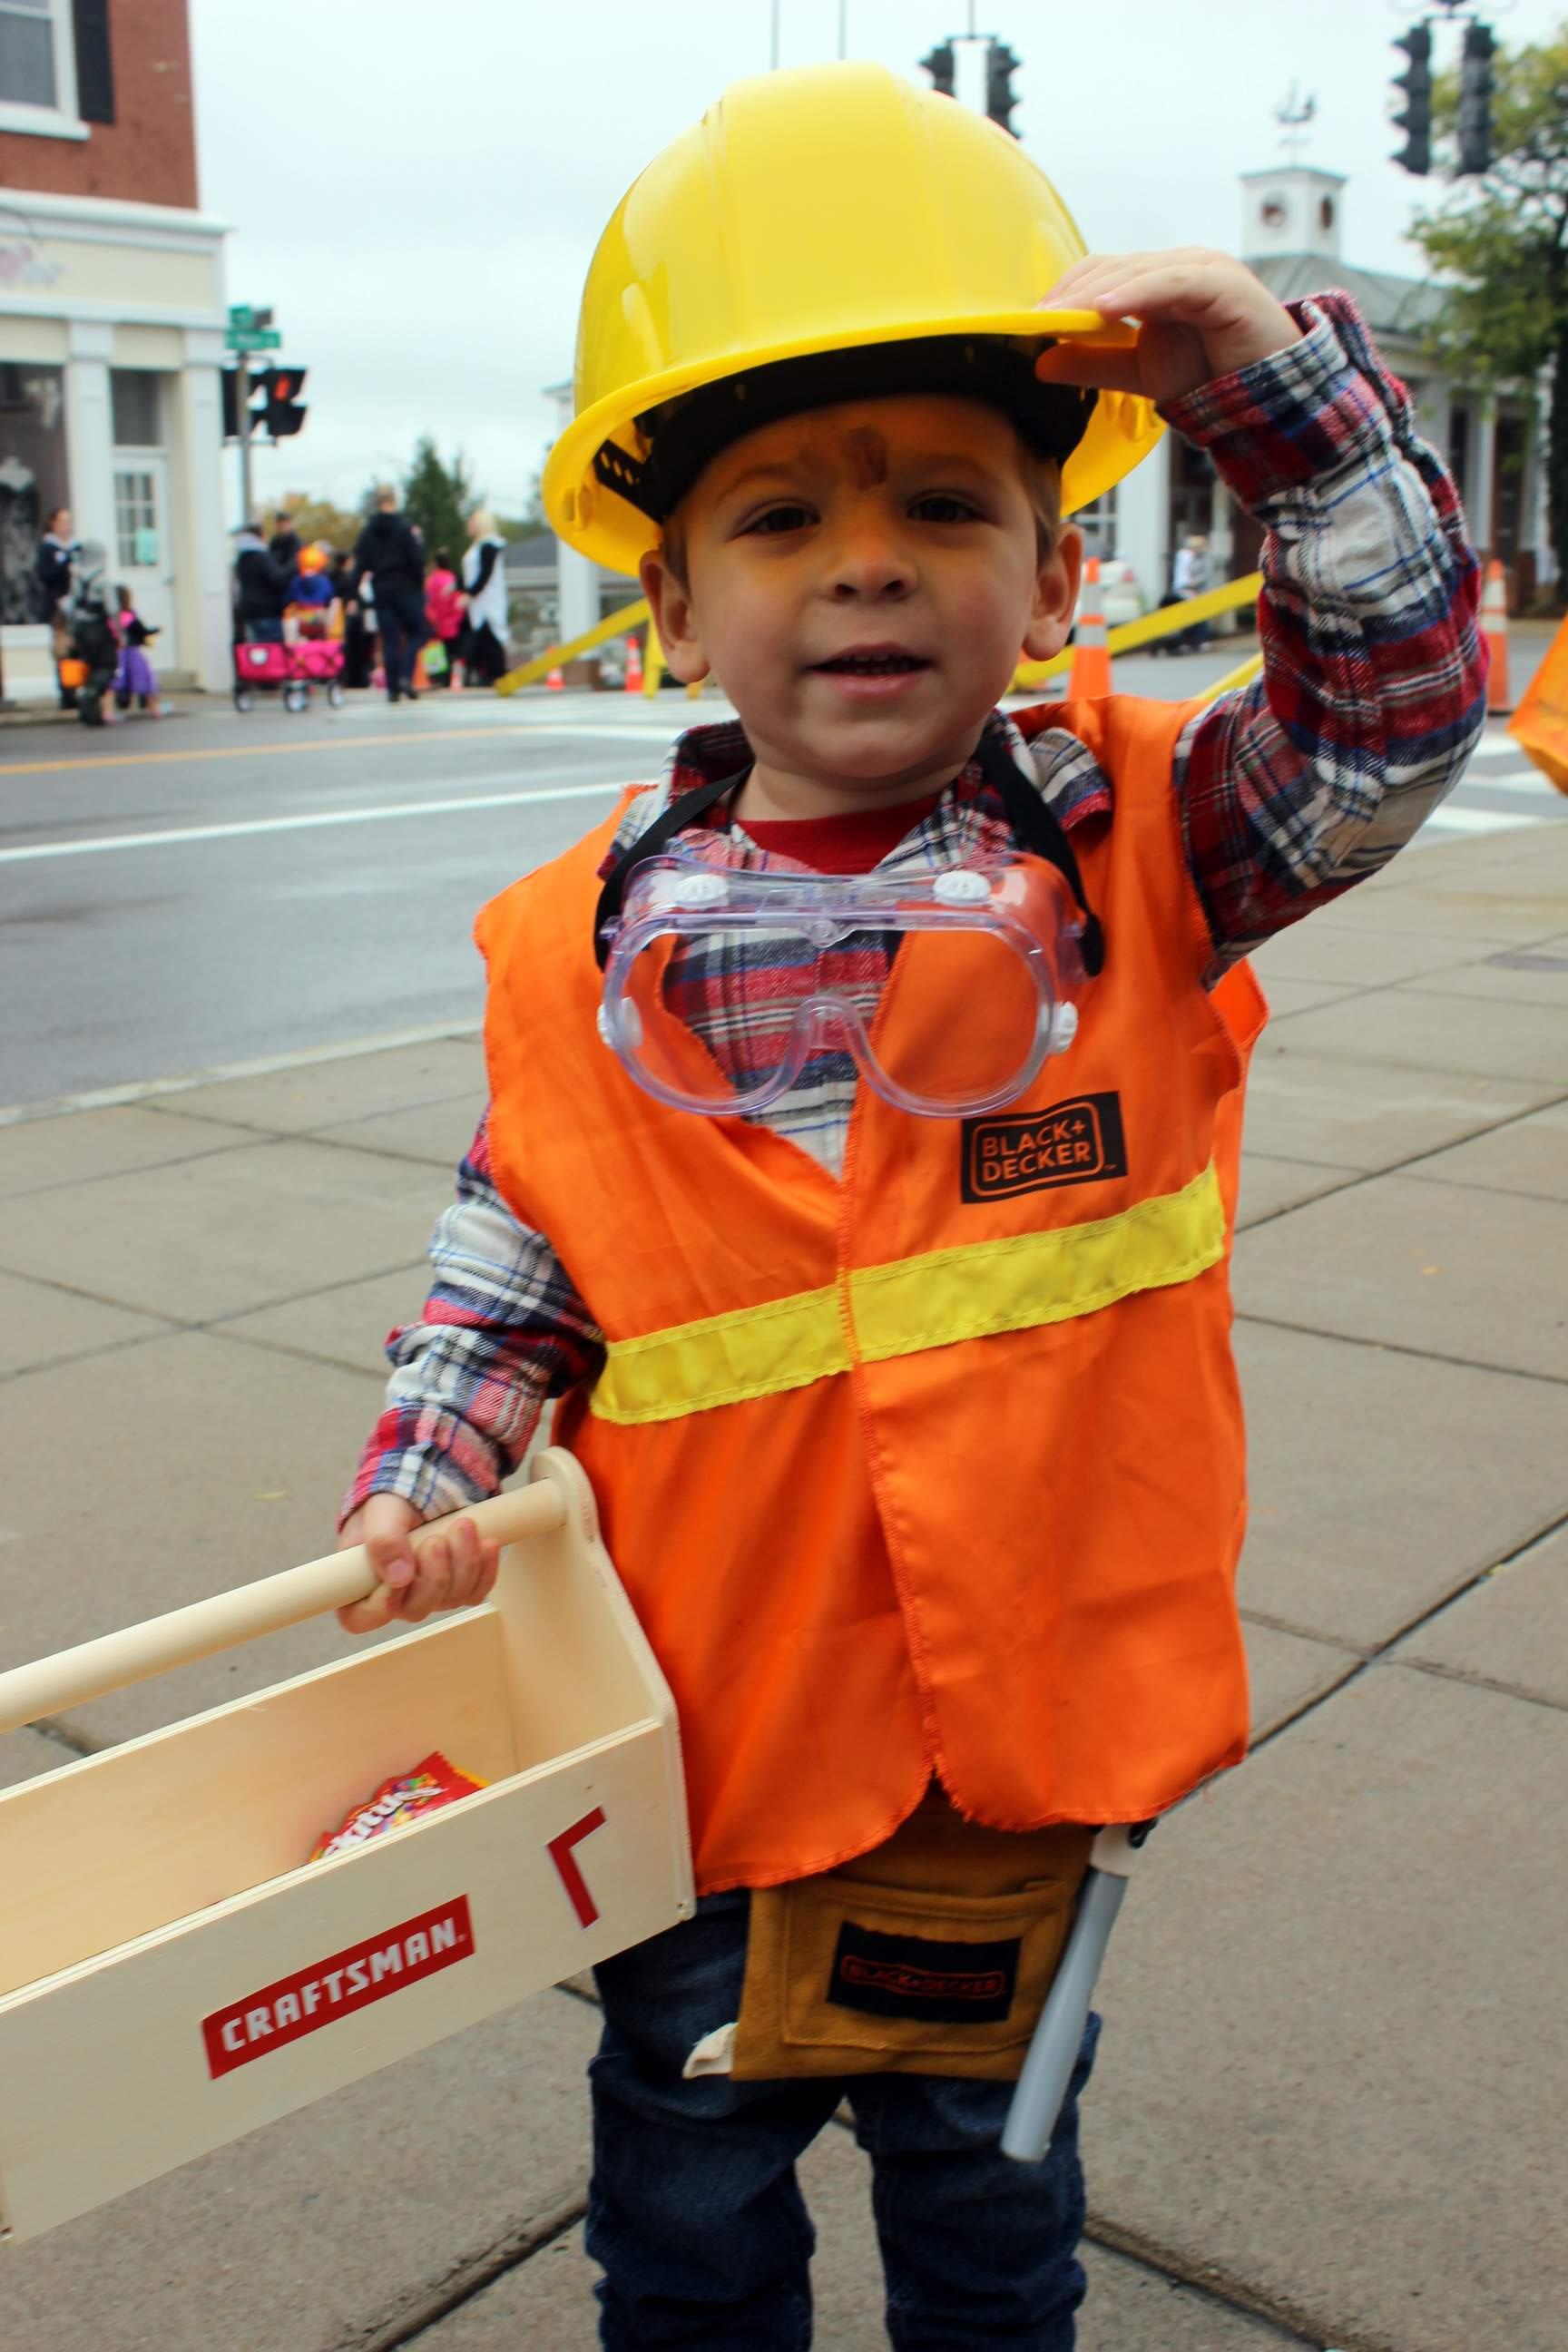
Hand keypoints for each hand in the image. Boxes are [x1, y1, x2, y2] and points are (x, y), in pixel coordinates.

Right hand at [336, 1493, 500, 1632]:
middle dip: (433, 1574)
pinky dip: (485, 1568)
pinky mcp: (458, 1585)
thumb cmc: (393, 1502)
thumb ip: (383, 1541)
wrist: (427, 1484)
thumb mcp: (381, 1513)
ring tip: (463, 1526)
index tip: (400, 1580)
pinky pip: (476, 1591)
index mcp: (360, 1584)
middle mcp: (395, 1596)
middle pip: (416, 1609)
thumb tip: (400, 1578)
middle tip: (437, 1539)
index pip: (361, 1618)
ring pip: (450, 1598)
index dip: (379, 1608)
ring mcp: (429, 1593)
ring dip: (462, 1562)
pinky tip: (487, 1542)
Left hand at [1034, 249, 1301, 406]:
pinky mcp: (1222, 283)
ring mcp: (1201, 268)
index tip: (1029, 322)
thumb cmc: (1213, 378)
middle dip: (1069, 295)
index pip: (1100, 274)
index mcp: (1158, 281)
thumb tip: (1042, 362)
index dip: (1064, 294)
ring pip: (1136, 271)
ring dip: (1092, 294)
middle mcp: (1178, 266)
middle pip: (1111, 267)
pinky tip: (1104, 309)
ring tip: (1057, 317)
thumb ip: (1094, 364)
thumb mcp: (1140, 375)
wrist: (1272, 399)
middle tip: (1033, 321)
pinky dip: (1136, 292)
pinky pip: (1171, 282)